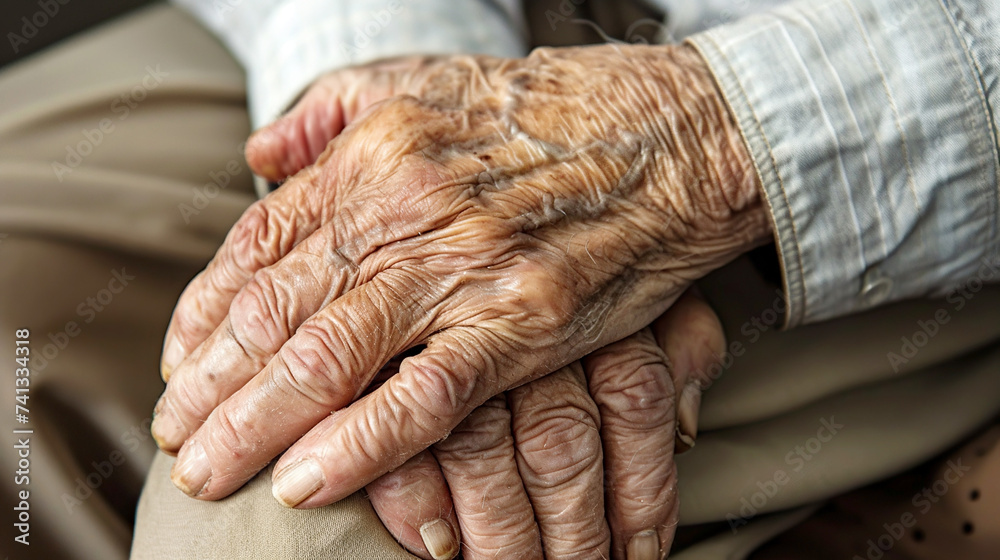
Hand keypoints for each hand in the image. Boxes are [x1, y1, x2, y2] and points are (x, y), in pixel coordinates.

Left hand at [150, 44, 768, 512]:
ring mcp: (460, 268)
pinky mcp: (520, 321)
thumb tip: (259, 155)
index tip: (180, 366)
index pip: (255, 247)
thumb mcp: (426, 81)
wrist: (670, 134)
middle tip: (178, 444)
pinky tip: (306, 483)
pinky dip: (359, 445)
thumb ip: (331, 113)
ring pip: (329, 359)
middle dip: (211, 390)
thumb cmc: (550, 114)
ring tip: (211, 476)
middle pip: (275, 314)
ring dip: (256, 427)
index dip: (205, 316)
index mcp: (372, 158)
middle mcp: (401, 211)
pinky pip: (424, 395)